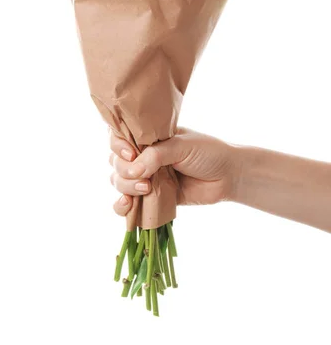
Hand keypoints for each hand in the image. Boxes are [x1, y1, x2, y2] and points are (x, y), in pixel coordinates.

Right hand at [109, 128, 241, 215]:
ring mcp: (146, 177)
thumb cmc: (208, 153)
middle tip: (144, 178)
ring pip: (119, 182)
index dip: (118, 146)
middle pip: (116, 162)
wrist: (228, 176)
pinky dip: (122, 206)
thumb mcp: (182, 145)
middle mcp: (143, 156)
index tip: (131, 154)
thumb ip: (156, 156)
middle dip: (124, 171)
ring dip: (125, 187)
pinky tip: (127, 206)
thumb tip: (133, 171)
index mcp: (149, 137)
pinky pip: (128, 204)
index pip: (119, 138)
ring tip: (145, 190)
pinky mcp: (152, 198)